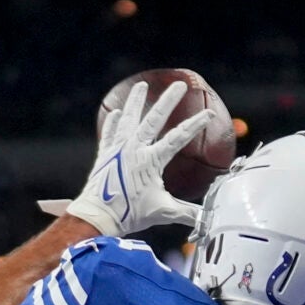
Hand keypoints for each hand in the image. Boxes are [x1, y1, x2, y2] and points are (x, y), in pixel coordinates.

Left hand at [40, 78, 210, 236]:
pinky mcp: (104, 155)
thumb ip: (185, 212)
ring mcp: (117, 150)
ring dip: (136, 101)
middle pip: (154, 119)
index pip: (178, 138)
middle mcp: (134, 149)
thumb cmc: (128, 214)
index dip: (195, 125)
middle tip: (179, 85)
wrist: (96, 217)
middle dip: (168, 101)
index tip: (209, 115)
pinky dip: (113, 123)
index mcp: (150, 160)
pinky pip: (109, 134)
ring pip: (129, 119)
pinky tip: (116, 112)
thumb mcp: (161, 212)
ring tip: (141, 86)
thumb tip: (206, 219)